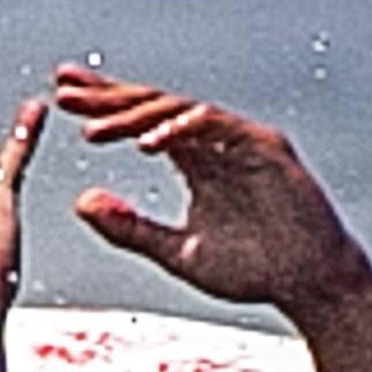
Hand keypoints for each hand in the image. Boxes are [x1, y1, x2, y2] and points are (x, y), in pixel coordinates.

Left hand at [57, 67, 371, 315]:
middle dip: (110, 96)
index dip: (105, 108)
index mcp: (198, 161)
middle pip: (156, 106)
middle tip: (65, 86)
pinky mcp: (266, 148)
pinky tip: (147, 144)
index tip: (62, 98)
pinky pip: (218, 127)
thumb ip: (131, 229)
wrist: (309, 285)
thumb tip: (81, 203)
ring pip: (181, 111)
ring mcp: (243, 141)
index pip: (144, 123)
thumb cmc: (253, 270)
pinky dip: (181, 131)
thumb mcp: (178, 253)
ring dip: (136, 115)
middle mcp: (217, 142)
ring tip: (94, 126)